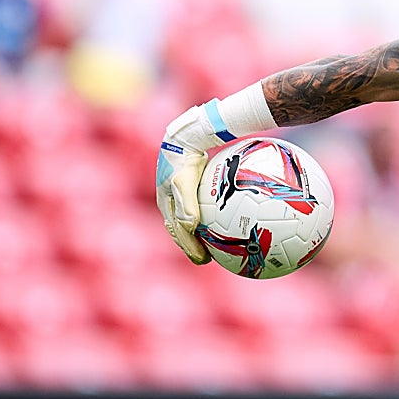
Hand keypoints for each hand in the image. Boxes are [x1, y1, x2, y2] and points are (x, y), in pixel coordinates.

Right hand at [155, 106, 221, 263]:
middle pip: (183, 229)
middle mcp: (173, 201)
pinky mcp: (193, 185)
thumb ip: (187, 204)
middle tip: (208, 258)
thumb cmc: (184, 161)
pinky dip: (213, 214)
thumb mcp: (183, 183)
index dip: (189, 247)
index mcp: (168, 205)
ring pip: (192, 218)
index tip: (202, 260)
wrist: (186, 138)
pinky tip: (230, 215)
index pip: (178, 233)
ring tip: (218, 242)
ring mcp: (182, 193)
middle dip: (193, 245)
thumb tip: (191, 225)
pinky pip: (204, 204)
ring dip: (201, 232)